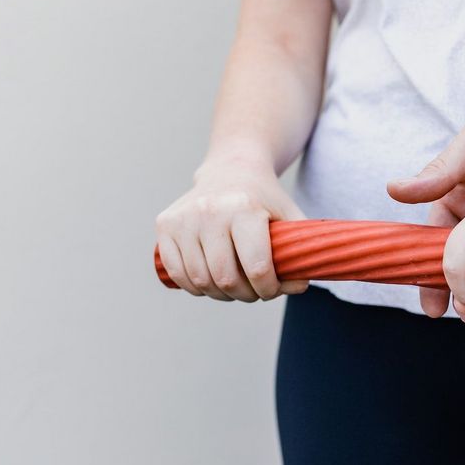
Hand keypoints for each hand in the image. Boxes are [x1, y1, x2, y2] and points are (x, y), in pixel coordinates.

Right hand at [154, 156, 308, 301]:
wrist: (231, 170)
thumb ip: (299, 253)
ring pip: (200, 280)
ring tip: (235, 286)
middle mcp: (210, 210)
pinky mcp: (165, 224)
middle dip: (245, 294)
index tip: (272, 289)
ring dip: (221, 294)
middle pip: (226, 279)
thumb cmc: (265, 200)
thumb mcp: (289, 218)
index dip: (268, 289)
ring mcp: (184, 217)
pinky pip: (176, 272)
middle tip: (254, 291)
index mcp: (244, 208)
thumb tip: (299, 287)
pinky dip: (195, 286)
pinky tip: (211, 281)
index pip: (256, 267)